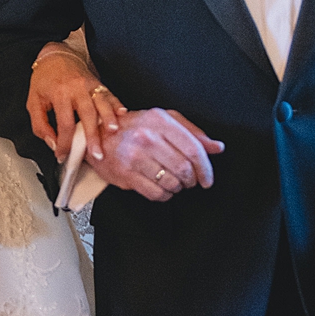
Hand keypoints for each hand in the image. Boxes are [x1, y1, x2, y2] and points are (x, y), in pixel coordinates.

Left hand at [28, 44, 126, 163]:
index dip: (65, 143)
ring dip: (109, 119)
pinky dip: (117, 105)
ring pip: (102, 104)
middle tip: (97, 153)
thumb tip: (52, 143)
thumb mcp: (33, 102)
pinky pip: (110, 95)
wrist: (55, 56)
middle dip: (93, 136)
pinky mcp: (98, 83)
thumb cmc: (44, 79)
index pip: (65, 124)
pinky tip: (122, 114)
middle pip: (88, 115)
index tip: (63, 155)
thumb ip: (40, 125)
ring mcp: (89, 85)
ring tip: (113, 132)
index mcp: (59, 94)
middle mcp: (76, 89)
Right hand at [92, 109, 224, 199]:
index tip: (207, 179)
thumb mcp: (163, 120)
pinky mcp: (124, 174)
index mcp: (159, 120)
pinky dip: (164, 195)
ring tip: (174, 182)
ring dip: (177, 188)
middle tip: (189, 181)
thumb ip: (192, 133)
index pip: (192, 148)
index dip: (205, 168)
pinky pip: (155, 193)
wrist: (97, 135)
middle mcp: (146, 136)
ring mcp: (133, 156)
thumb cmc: (134, 127)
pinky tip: (162, 189)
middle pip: (184, 168)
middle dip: (191, 180)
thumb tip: (217, 147)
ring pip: (171, 182)